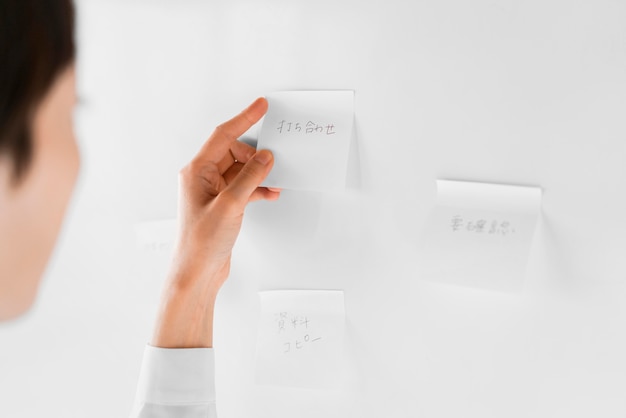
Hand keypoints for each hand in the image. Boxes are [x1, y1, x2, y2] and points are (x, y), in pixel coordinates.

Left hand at [152, 97, 278, 347]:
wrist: (197, 272)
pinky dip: (257, 188)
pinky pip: (243, 187)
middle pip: (233, 151)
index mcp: (196, 171)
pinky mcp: (223, 206)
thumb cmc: (202, 242)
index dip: (244, 119)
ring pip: (240, 170)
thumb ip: (250, 177)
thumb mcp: (231, 205)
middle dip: (255, 154)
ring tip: (274, 177)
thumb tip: (265, 157)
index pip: (223, 135)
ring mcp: (213, 192)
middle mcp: (202, 178)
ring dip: (258, 173)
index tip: (261, 106)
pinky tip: (269, 193)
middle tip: (274, 155)